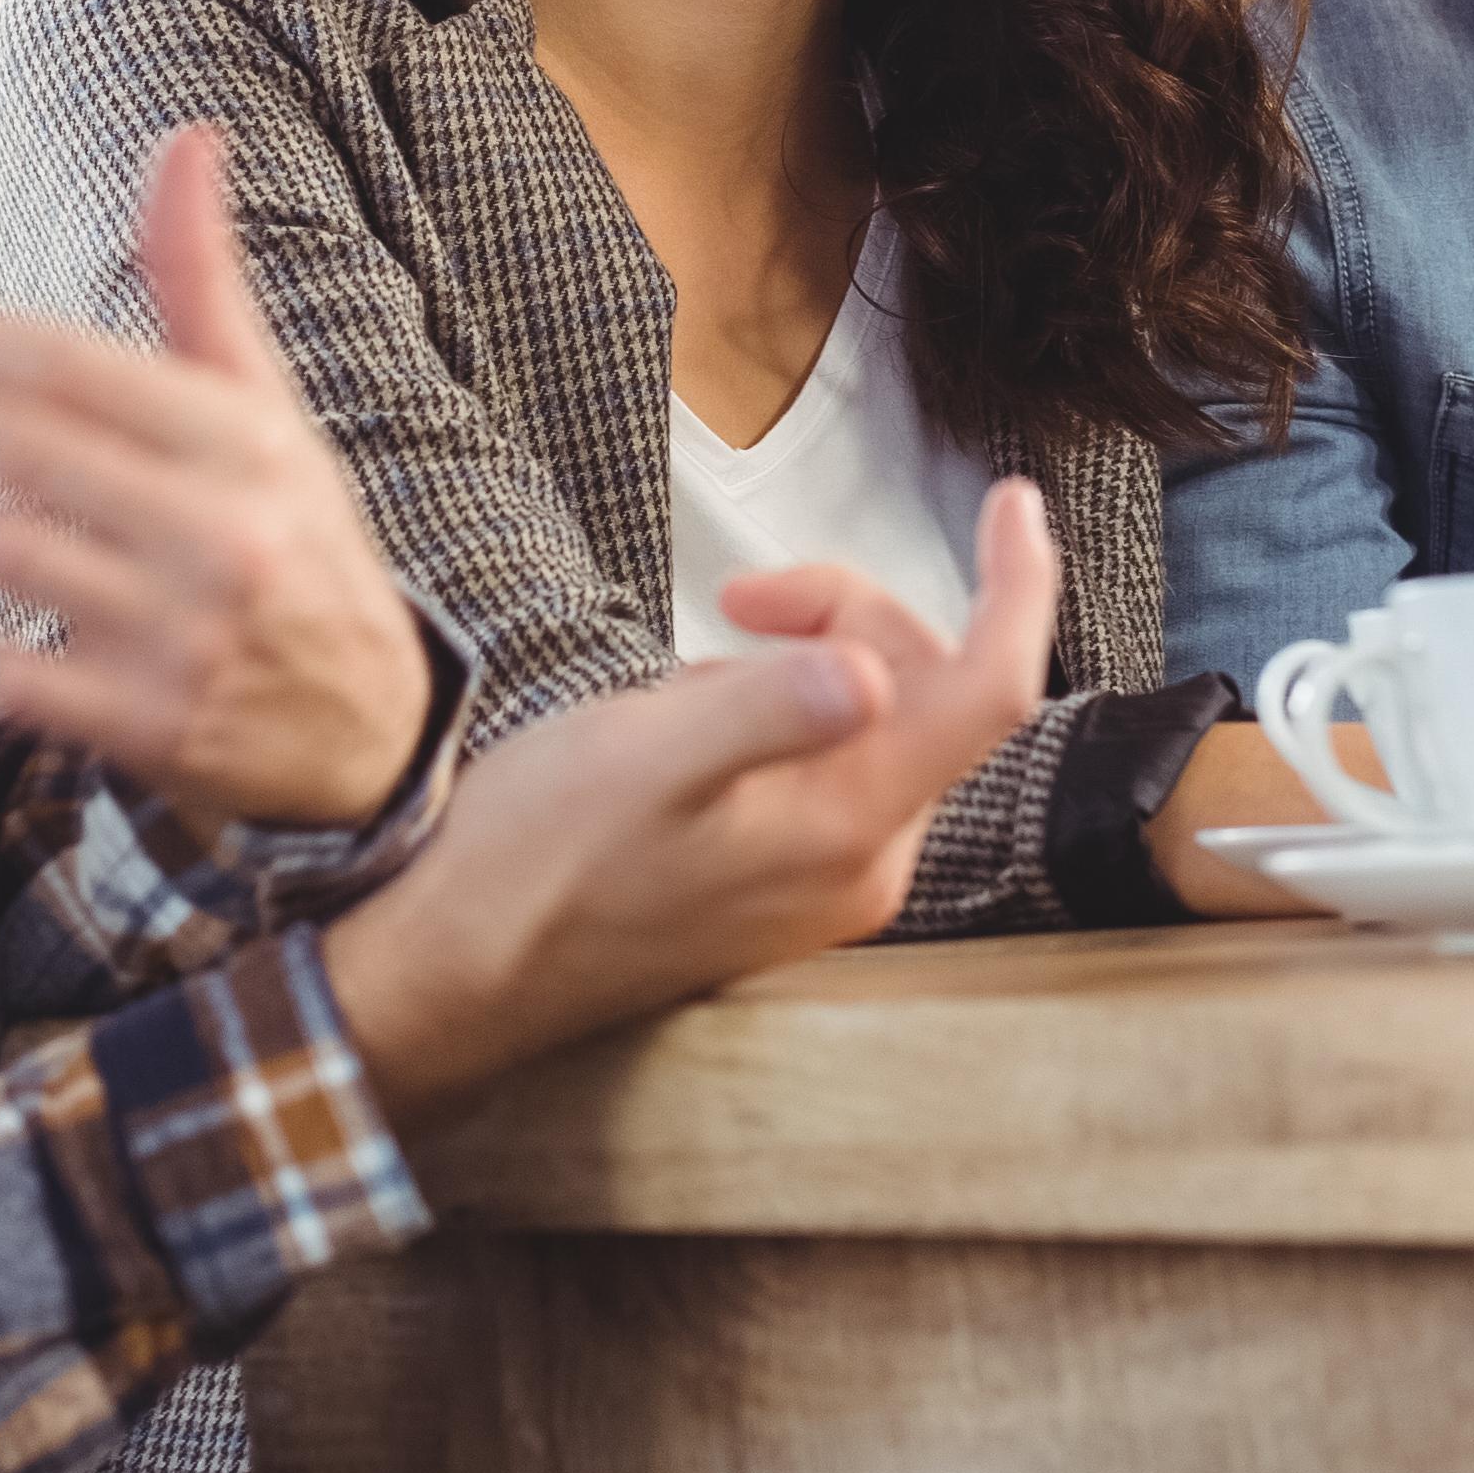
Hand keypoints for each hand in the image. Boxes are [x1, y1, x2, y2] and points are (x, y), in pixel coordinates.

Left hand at [0, 125, 431, 830]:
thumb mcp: (268, 409)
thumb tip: (185, 137)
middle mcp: (224, 534)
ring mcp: (186, 638)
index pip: (79, 369)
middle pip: (26, 455)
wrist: (368, 726)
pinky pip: (13, 675)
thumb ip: (203, 282)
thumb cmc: (295, 539)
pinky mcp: (149, 728)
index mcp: (249, 444)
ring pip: (6, 560)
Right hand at [327, 480, 1062, 1114]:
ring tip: (693, 678)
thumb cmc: (537, 860)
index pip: (991, 692)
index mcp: (848, 827)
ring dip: (804, 662)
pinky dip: (778, 714)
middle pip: (926, 691)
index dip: (1016, 586)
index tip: (1011, 502)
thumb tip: (870, 672)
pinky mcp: (786, 886)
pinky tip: (693, 724)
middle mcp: (864, 864)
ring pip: (875, 722)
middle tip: (740, 598)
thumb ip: (765, 710)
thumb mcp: (644, 755)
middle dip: (848, 615)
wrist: (458, 970)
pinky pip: (826, 766)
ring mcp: (829, 882)